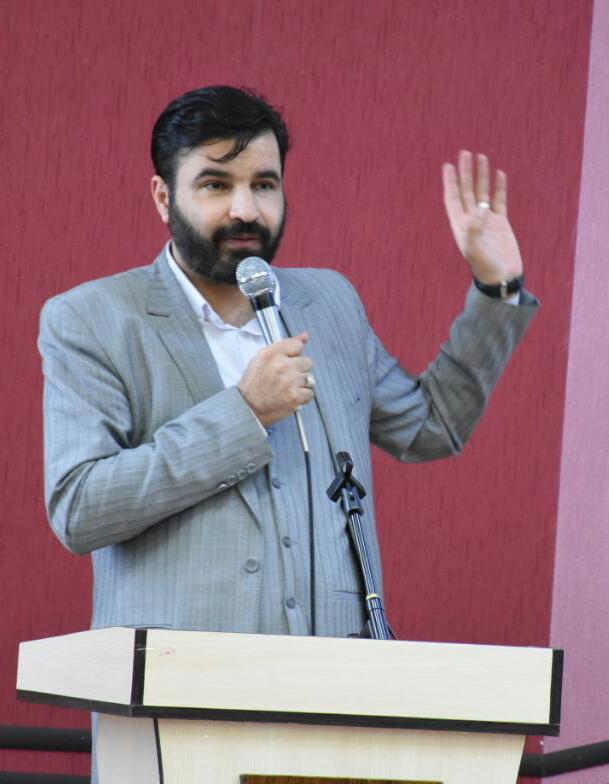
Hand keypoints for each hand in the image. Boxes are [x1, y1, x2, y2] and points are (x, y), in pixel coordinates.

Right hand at [237, 333, 313, 426]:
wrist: (247, 408)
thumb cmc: (253, 385)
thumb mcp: (263, 358)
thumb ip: (285, 346)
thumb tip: (304, 336)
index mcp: (271, 353)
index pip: (297, 345)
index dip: (295, 355)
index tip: (289, 361)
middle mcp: (281, 365)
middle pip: (307, 362)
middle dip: (299, 370)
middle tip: (286, 378)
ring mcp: (289, 381)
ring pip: (309, 378)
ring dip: (301, 384)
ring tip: (287, 389)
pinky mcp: (295, 396)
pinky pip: (310, 393)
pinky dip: (302, 397)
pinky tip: (291, 397)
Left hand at [442, 150, 522, 283]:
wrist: (502, 278)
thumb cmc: (485, 268)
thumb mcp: (475, 250)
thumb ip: (473, 231)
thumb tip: (479, 211)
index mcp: (461, 226)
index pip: (453, 199)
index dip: (450, 182)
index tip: (448, 165)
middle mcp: (472, 220)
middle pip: (467, 191)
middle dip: (465, 172)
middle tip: (464, 153)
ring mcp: (487, 221)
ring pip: (483, 193)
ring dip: (481, 176)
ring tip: (481, 157)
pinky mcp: (501, 223)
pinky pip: (499, 201)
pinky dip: (499, 188)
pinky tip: (499, 174)